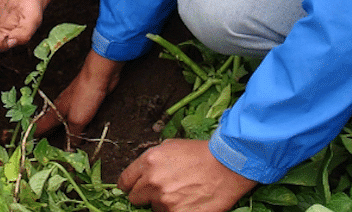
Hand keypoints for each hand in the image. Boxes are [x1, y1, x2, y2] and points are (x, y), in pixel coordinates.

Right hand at [34, 51, 123, 139]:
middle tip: (42, 146)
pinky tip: (79, 129)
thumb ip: (73, 134)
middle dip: (46, 133)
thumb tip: (70, 149)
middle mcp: (61, 107)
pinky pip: (76, 117)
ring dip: (61, 129)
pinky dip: (75, 125)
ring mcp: (72, 103)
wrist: (99, 76)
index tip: (29, 145)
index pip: (41, 125)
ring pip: (63, 119)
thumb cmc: (84, 95)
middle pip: (50, 122)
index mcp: (55, 110)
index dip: (34, 134)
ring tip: (60, 140)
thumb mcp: (78, 119)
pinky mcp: (84, 101)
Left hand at [118, 139, 256, 211]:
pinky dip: (176, 210)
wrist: (226, 166)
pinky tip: (187, 202)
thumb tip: (140, 172)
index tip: (134, 188)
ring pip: (154, 209)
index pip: (125, 181)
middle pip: (135, 198)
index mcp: (148, 162)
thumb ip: (151, 160)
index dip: (130, 185)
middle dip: (146, 195)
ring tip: (181, 193)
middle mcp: (152, 182)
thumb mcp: (170, 146)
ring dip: (163, 204)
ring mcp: (164, 201)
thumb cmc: (201, 154)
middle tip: (162, 191)